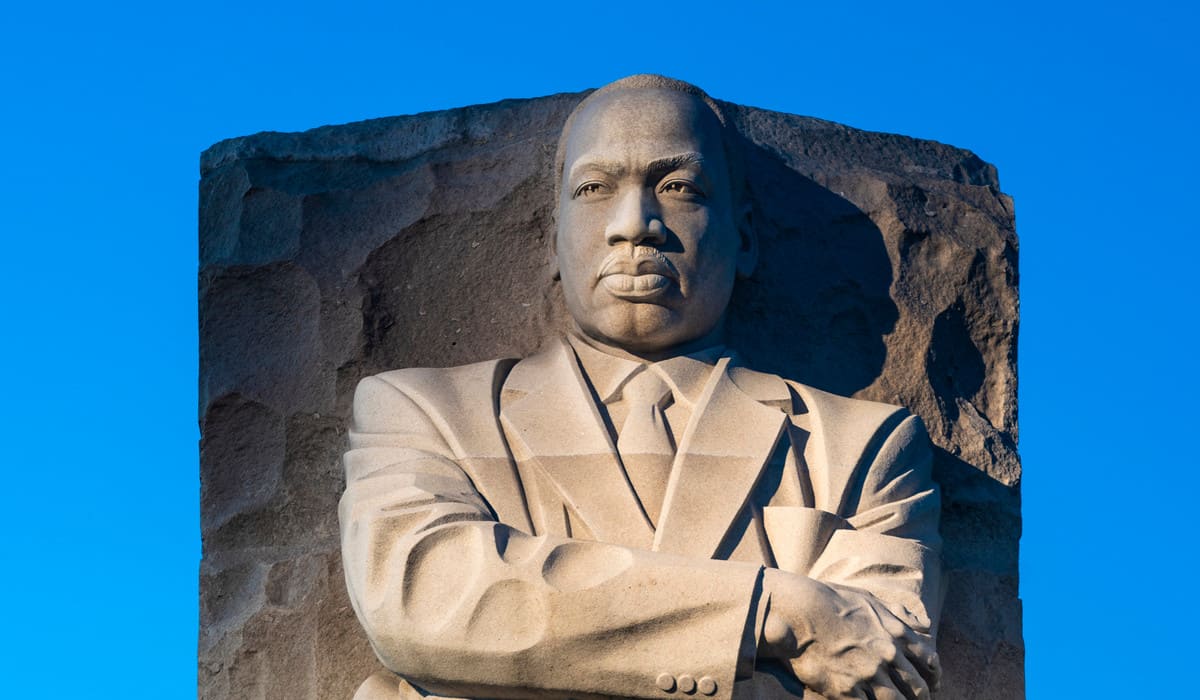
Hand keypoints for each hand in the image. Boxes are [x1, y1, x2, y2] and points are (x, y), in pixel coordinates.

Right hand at [758, 569, 939, 699]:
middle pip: (917, 687)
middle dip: (921, 698)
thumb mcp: (870, 600)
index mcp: (896, 633)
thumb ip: (899, 614)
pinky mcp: (847, 690)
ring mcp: (868, 674)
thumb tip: (926, 627)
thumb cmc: (830, 601)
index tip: (932, 684)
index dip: (933, 677)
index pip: (928, 661)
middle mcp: (887, 655)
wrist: (798, 612)